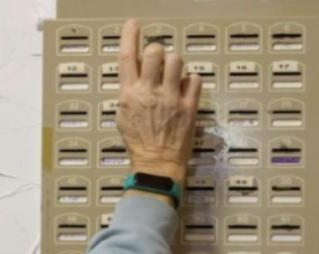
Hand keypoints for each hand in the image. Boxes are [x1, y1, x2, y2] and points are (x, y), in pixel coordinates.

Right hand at [116, 19, 201, 183]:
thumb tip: (136, 74)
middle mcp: (150, 93)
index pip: (128, 57)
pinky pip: (194, 80)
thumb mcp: (124, 115)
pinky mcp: (189, 106)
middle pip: (156, 52)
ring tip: (171, 76)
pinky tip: (184, 89)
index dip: (130, 36)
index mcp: (130, 94)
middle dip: (157, 52)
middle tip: (157, 61)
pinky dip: (190, 81)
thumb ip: (130, 92)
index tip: (133, 26)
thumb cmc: (140, 144)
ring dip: (174, 64)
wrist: (157, 164)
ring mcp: (171, 99)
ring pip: (176, 61)